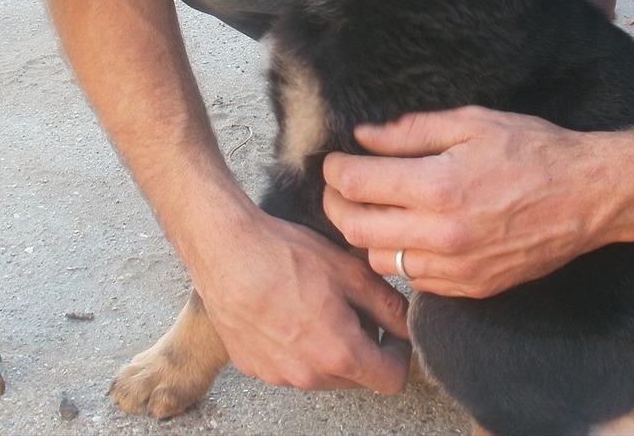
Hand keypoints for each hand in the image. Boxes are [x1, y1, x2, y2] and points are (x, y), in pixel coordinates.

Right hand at [190, 209, 410, 392]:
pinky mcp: (253, 367)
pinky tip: (285, 310)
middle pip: (356, 378)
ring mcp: (277, 376)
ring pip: (322, 374)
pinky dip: (296, 347)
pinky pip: (289, 367)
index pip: (392, 381)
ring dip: (329, 349)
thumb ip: (388, 306)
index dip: (398, 354)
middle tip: (350, 306)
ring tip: (314, 305)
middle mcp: (308, 376)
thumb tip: (407, 325)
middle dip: (363, 348)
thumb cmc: (286, 256)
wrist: (225, 251)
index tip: (389, 329)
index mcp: (340, 355)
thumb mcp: (349, 272)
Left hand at [322, 106, 614, 296]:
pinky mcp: (471, 287)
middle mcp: (442, 234)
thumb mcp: (471, 123)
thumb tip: (364, 137)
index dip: (334, 171)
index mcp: (438, 186)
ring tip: (373, 209)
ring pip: (379, 260)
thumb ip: (410, 131)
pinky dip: (401, 257)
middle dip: (336, 205)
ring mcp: (456, 267)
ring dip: (366, 234)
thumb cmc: (533, 151)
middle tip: (339, 187)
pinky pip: (414, 280)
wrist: (588, 196)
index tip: (333, 162)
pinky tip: (409, 233)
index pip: (356, 185)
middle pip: (355, 229)